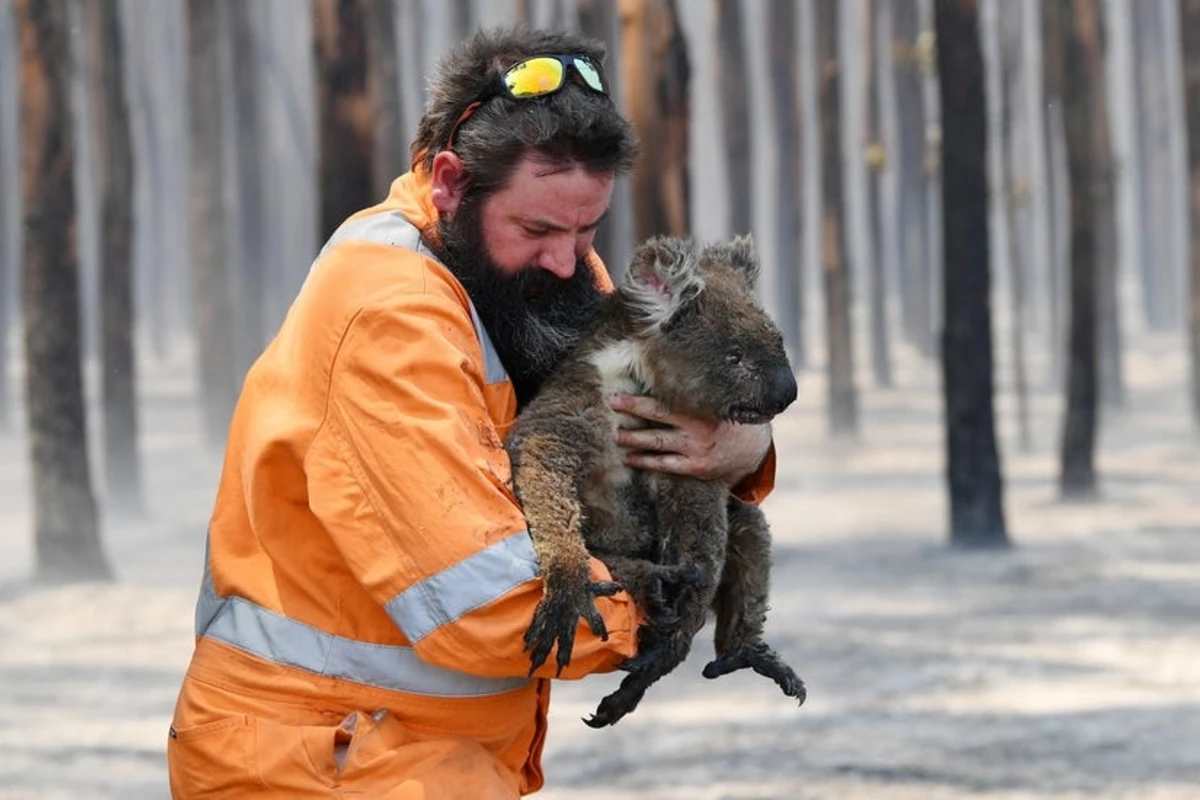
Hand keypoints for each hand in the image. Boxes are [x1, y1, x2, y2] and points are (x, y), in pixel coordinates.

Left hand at [607, 394, 772, 486]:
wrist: (752, 448)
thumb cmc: (726, 416)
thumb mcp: (717, 399)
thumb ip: (695, 389)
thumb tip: (666, 363)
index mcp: (702, 407)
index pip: (664, 400)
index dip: (638, 399)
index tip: (616, 395)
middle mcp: (698, 427)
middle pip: (657, 417)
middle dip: (631, 411)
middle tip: (609, 406)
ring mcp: (697, 449)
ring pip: (657, 443)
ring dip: (633, 439)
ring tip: (614, 435)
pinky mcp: (696, 468)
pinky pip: (666, 465)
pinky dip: (645, 461)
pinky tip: (629, 458)